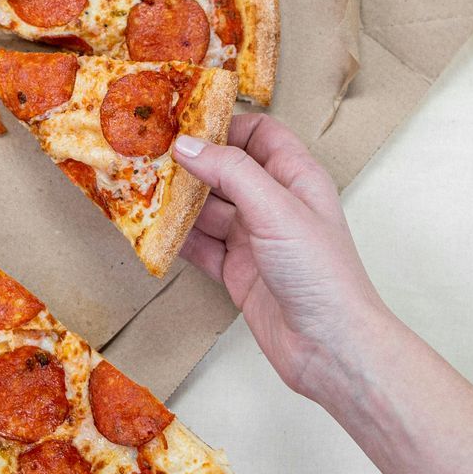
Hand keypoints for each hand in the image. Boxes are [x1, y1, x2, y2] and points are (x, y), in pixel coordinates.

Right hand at [174, 114, 386, 403]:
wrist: (331, 349)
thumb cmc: (321, 273)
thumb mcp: (276, 210)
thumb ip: (232, 172)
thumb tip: (189, 145)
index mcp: (296, 178)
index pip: (259, 134)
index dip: (224, 126)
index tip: (183, 125)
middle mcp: (275, 205)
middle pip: (227, 171)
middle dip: (192, 165)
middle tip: (149, 156)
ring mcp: (255, 240)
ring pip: (209, 211)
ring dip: (179, 204)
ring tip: (141, 191)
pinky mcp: (239, 273)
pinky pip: (202, 248)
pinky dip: (180, 241)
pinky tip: (155, 234)